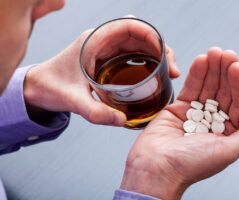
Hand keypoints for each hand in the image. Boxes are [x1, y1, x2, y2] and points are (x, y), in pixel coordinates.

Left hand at [23, 27, 179, 125]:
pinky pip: (133, 55)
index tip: (164, 52)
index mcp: (93, 40)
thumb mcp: (72, 100)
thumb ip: (95, 112)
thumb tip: (122, 120)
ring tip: (169, 73)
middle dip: (160, 48)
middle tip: (172, 69)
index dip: (151, 34)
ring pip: (139, 45)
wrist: (38, 89)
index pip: (128, 25)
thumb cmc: (50, 88)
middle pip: (140, 35)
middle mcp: (102, 41)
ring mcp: (106, 50)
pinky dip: (147, 62)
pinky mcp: (107, 60)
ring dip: (157, 55)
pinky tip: (154, 76)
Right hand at [120, 47, 238, 198]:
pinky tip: (201, 60)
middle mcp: (212, 122)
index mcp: (227, 133)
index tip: (236, 66)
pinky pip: (189, 88)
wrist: (156, 168)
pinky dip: (195, 74)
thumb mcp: (228, 151)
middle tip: (225, 54)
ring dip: (211, 68)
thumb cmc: (191, 165)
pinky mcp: (178, 108)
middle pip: (223, 91)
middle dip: (225, 71)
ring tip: (213, 52)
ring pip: (206, 87)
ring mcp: (195, 113)